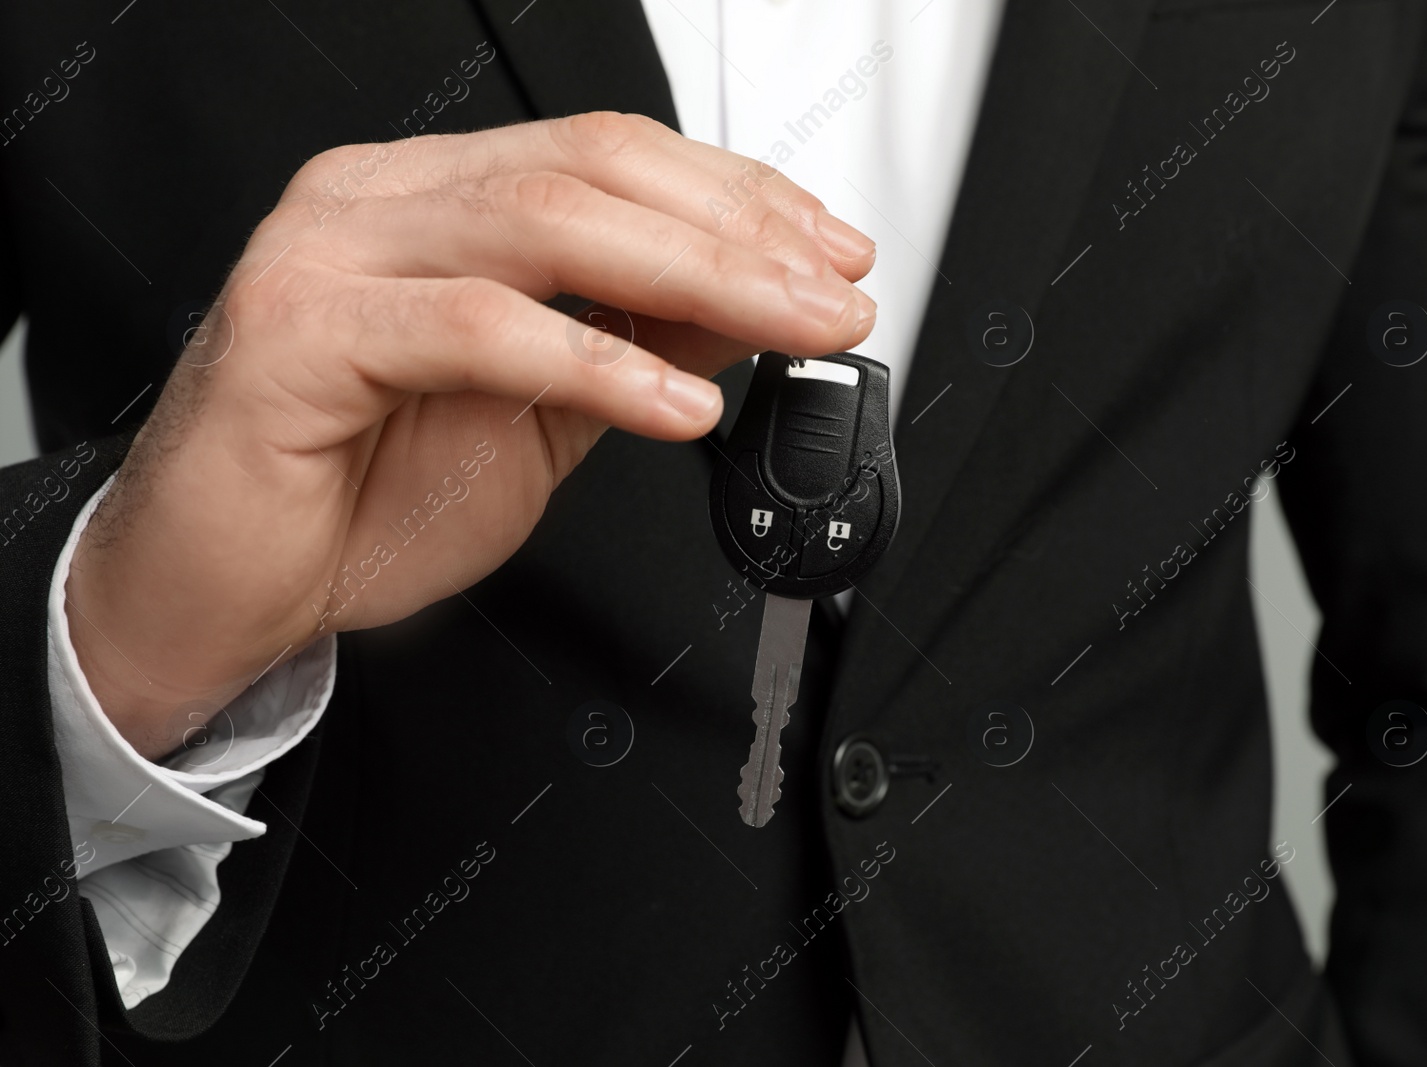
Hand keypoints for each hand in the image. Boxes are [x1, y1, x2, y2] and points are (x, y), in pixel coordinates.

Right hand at [65, 112, 875, 758]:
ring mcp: (331, 252)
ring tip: (794, 328)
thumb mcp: (540, 418)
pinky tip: (681, 405)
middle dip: (742, 233)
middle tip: (837, 291)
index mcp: (433, 200)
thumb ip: (632, 345)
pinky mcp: (300, 330)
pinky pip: (477, 328)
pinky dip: (595, 365)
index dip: (736, 194)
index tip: (831, 251)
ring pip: (546, 226)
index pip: (608, 156)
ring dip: (698, 277)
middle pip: (593, 172)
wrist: (222, 589)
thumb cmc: (357, 501)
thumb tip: (748, 302)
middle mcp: (379, 200)